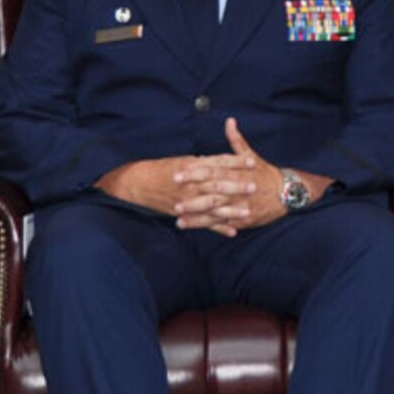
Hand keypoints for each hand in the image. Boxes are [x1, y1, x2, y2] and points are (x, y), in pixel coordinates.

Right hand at [97, 151, 256, 217]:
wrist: (138, 184)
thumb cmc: (160, 170)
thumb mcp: (181, 161)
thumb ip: (200, 163)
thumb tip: (217, 162)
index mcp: (191, 167)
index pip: (217, 163)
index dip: (235, 162)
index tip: (251, 162)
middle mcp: (190, 183)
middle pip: (218, 184)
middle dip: (237, 186)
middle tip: (254, 186)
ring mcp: (187, 200)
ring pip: (212, 205)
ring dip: (231, 209)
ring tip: (247, 211)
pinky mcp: (183, 214)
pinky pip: (203, 222)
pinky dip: (217, 228)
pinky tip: (232, 231)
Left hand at [167, 118, 283, 236]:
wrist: (286, 193)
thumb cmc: (265, 173)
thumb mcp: (251, 156)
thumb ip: (236, 140)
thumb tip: (229, 121)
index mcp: (237, 172)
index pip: (213, 171)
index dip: (195, 173)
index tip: (178, 174)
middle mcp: (238, 190)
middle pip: (212, 192)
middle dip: (192, 196)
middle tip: (174, 197)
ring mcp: (239, 206)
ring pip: (215, 211)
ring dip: (196, 214)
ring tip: (177, 216)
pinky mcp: (242, 220)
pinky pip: (222, 223)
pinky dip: (207, 225)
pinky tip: (191, 226)